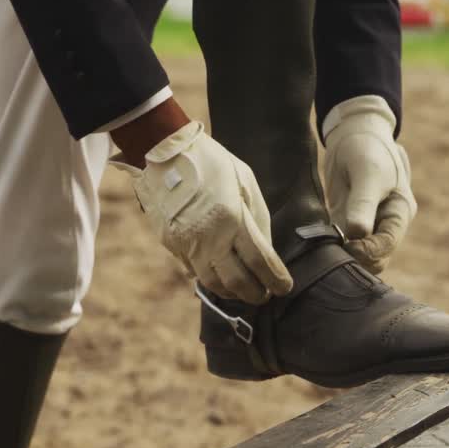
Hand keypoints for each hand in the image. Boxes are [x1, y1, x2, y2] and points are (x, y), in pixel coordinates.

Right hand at [112, 121, 293, 304]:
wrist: (164, 152)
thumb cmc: (211, 163)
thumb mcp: (245, 182)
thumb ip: (257, 219)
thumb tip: (265, 251)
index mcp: (232, 218)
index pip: (260, 261)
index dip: (275, 279)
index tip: (284, 287)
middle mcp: (208, 236)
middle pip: (237, 281)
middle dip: (255, 294)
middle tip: (266, 295)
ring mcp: (186, 243)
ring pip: (212, 283)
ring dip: (232, 293)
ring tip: (244, 291)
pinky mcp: (170, 244)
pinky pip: (193, 270)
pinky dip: (210, 277)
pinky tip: (221, 274)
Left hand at [323, 96, 416, 274]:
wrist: (353, 131)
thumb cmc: (368, 148)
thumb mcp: (368, 173)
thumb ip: (363, 203)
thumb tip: (357, 233)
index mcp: (399, 212)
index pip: (388, 244)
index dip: (369, 251)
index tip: (348, 247)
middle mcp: (385, 223)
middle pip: (375, 257)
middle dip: (355, 258)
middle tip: (330, 251)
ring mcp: (366, 223)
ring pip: (357, 254)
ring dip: (341, 255)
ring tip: (321, 249)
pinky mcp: (346, 220)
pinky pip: (340, 242)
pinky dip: (329, 245)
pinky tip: (315, 242)